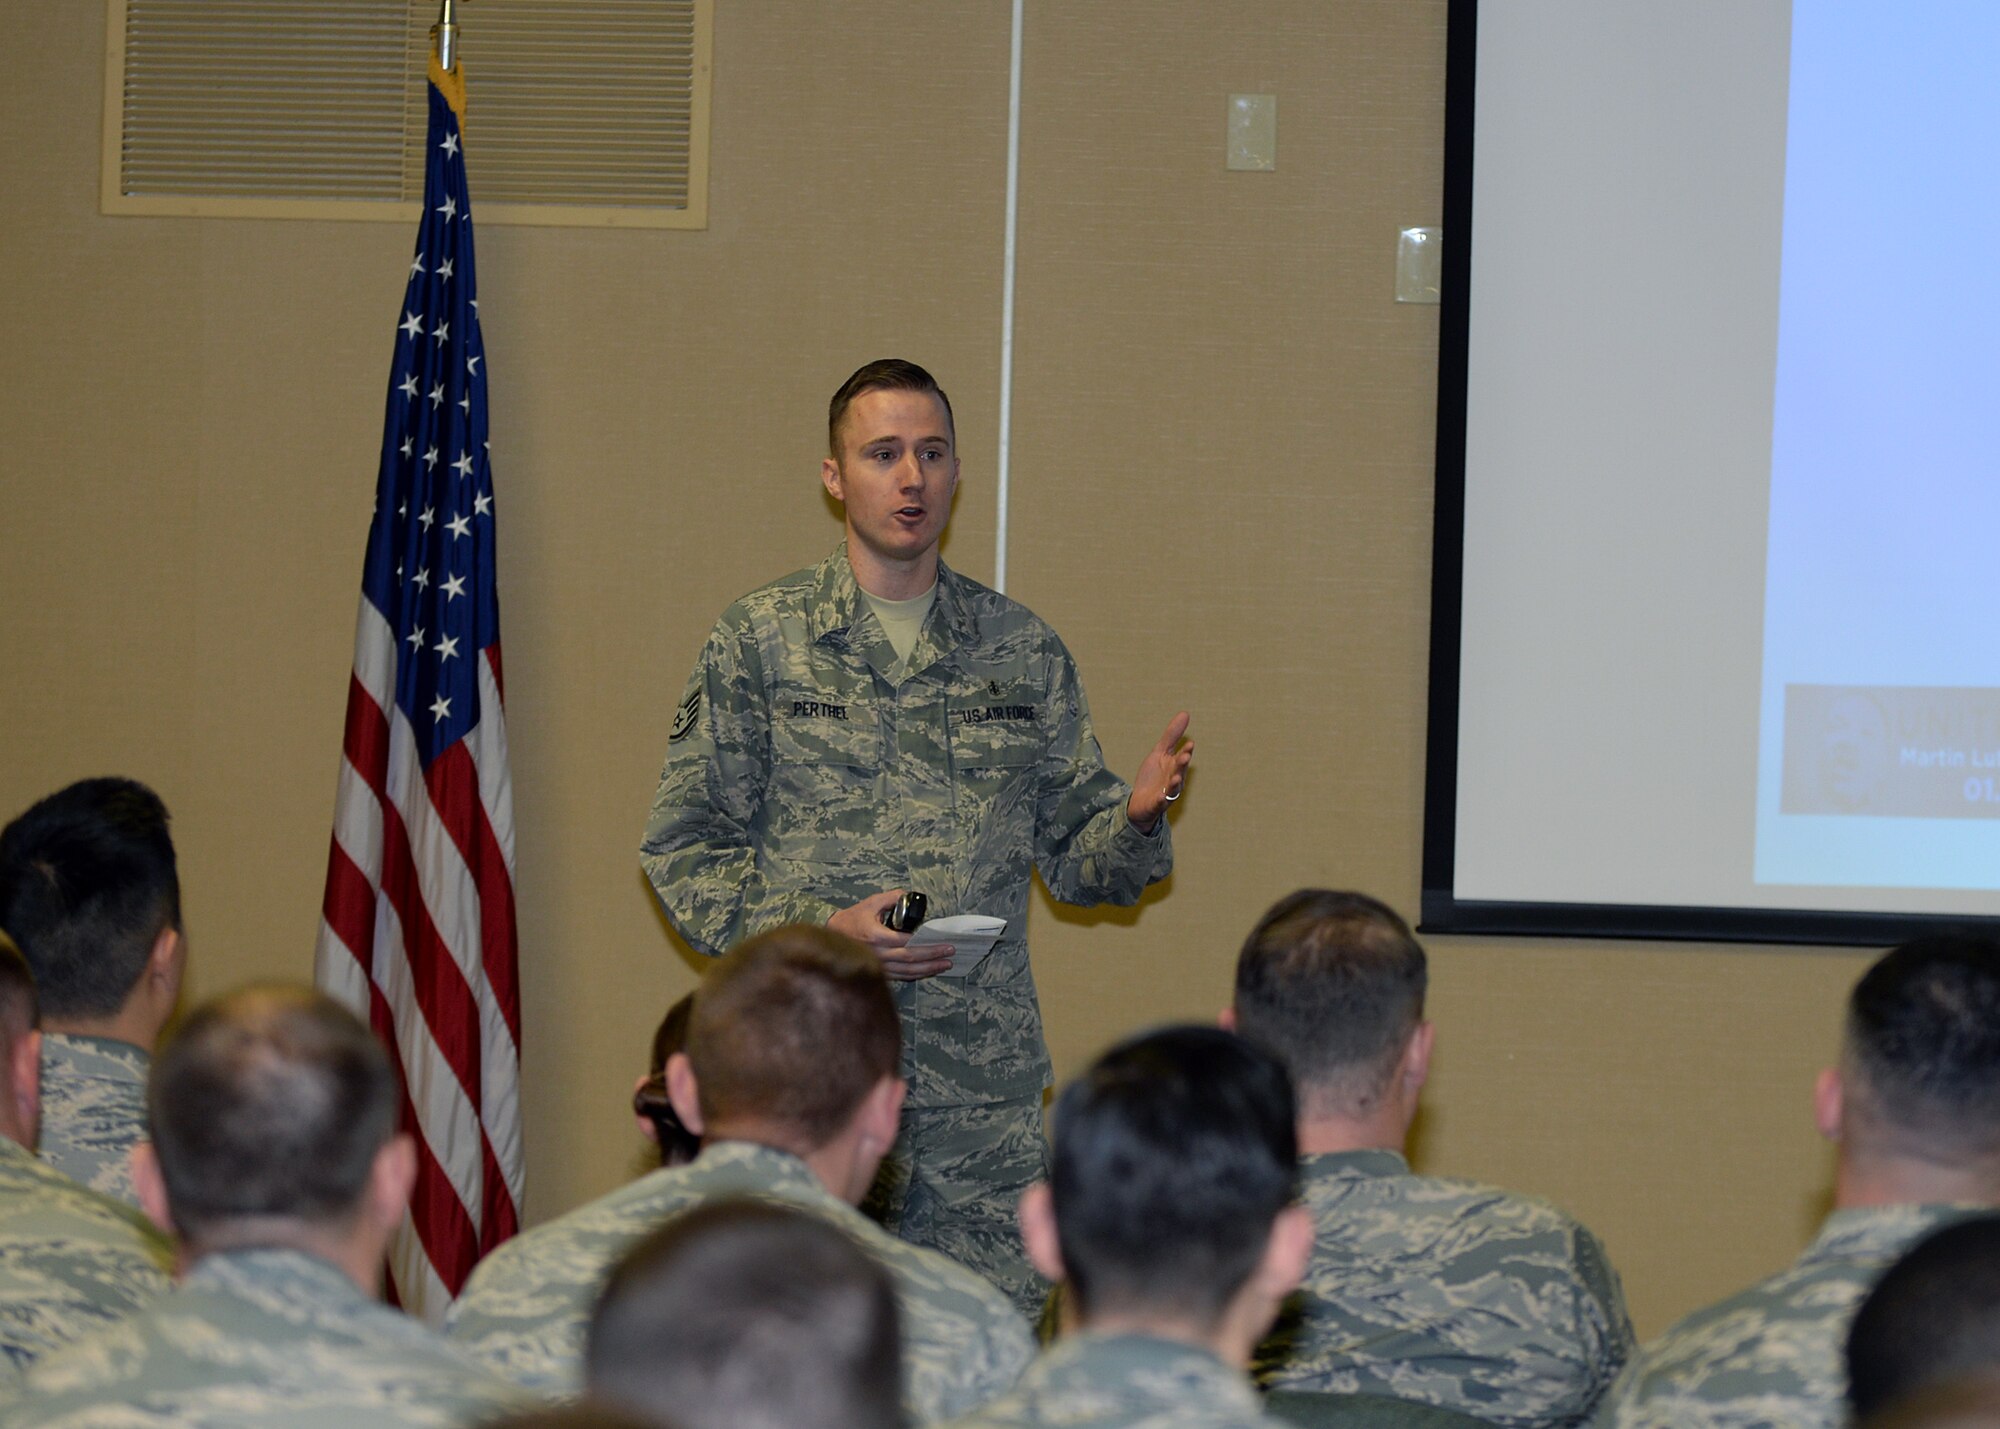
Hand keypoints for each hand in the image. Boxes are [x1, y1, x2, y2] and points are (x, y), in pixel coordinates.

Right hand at [827, 890, 955, 980]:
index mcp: (876, 936)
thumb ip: (891, 898)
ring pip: (907, 971)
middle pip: (910, 959)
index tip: (942, 941)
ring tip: (945, 965)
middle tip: (950, 954)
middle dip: (933, 957)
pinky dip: (916, 975)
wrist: (832, 936)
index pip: (906, 942)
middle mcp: (878, 954)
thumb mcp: (870, 903)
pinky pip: (900, 976)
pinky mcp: (878, 972)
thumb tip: (909, 896)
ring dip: (928, 969)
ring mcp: (878, 966)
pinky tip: (928, 971)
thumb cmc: (852, 919)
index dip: (926, 943)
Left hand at [1126, 711, 1192, 833]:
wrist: (1141, 801)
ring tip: (1175, 779)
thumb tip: (1185, 713)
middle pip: (1179, 772)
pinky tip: (1161, 798)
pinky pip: (1160, 803)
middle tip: (1185, 756)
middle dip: (1182, 764)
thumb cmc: (1154, 776)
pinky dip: (1161, 801)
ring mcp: (1166, 794)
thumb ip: (1172, 735)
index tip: (1190, 743)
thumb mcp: (1160, 752)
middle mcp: (1174, 780)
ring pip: (1173, 789)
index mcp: (1175, 767)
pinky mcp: (1156, 804)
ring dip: (1175, 783)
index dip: (1186, 751)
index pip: (1182, 757)